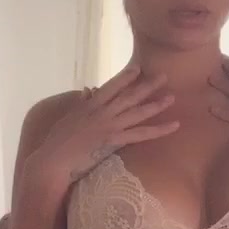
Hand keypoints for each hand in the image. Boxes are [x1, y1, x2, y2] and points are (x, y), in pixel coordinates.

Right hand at [19, 62, 177, 197]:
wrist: (54, 160)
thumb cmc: (57, 142)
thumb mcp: (69, 118)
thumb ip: (81, 104)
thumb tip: (88, 92)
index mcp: (89, 105)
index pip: (111, 86)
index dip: (126, 77)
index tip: (138, 68)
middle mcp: (102, 111)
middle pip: (129, 95)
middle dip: (147, 85)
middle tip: (164, 76)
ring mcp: (109, 125)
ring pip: (138, 111)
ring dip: (156, 104)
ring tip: (172, 97)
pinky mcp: (114, 140)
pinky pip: (142, 134)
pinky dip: (159, 129)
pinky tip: (174, 126)